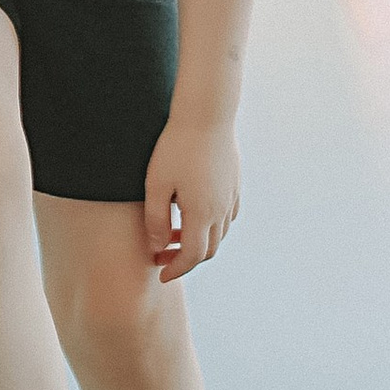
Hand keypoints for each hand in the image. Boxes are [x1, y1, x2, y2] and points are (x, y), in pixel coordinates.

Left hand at [143, 113, 238, 283]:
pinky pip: (228, 215)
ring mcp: (231, 196)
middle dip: (186, 259)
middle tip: (161, 256)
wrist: (207, 114)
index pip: (192, 256)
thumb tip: (157, 247)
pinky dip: (212, 226)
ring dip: (199, 242)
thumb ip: (154, 220)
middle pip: (209, 249)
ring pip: (220, 233)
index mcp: (201, 214)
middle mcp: (221, 210)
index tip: (161, 274)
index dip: (176, 269)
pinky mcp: (234, 184)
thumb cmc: (175, 147)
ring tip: (173, 233)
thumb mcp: (155, 185)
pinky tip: (195, 215)